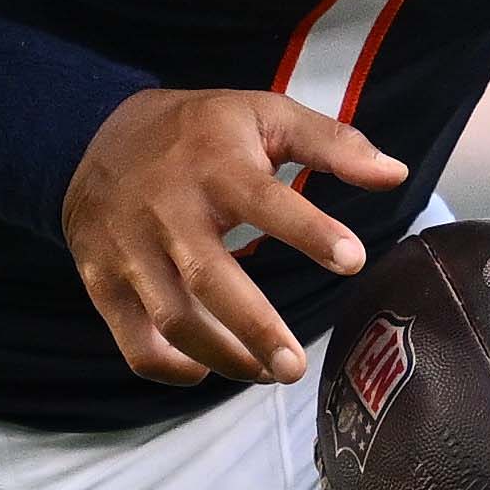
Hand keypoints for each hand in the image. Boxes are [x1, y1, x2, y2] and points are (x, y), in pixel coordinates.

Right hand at [63, 84, 399, 386]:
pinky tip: (210, 368)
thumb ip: (332, 143)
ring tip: (271, 373)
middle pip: (210, 279)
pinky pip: (136, 344)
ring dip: (225, 356)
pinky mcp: (103, 282)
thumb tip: (395, 174)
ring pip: (174, 319)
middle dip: (257, 328)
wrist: (93, 134)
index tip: (354, 260)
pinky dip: (174, 368)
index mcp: (215, 164)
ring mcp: (129, 250)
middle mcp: (168, 210)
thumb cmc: (199, 132)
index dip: (309, 231)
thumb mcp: (264, 115)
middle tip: (296, 368)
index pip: (265, 200)